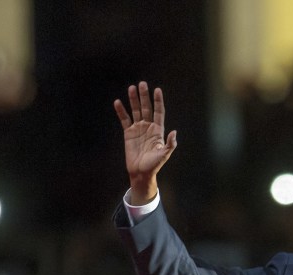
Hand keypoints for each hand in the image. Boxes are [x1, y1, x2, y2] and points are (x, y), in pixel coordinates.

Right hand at [113, 81, 176, 200]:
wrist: (141, 172)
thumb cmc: (154, 164)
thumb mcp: (164, 154)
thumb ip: (170, 144)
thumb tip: (174, 132)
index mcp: (158, 130)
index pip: (159, 112)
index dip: (158, 101)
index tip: (157, 90)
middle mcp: (148, 126)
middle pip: (146, 108)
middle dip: (144, 96)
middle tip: (142, 84)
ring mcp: (138, 129)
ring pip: (135, 111)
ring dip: (133, 100)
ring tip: (131, 88)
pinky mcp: (128, 133)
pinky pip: (124, 119)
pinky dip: (121, 111)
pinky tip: (118, 102)